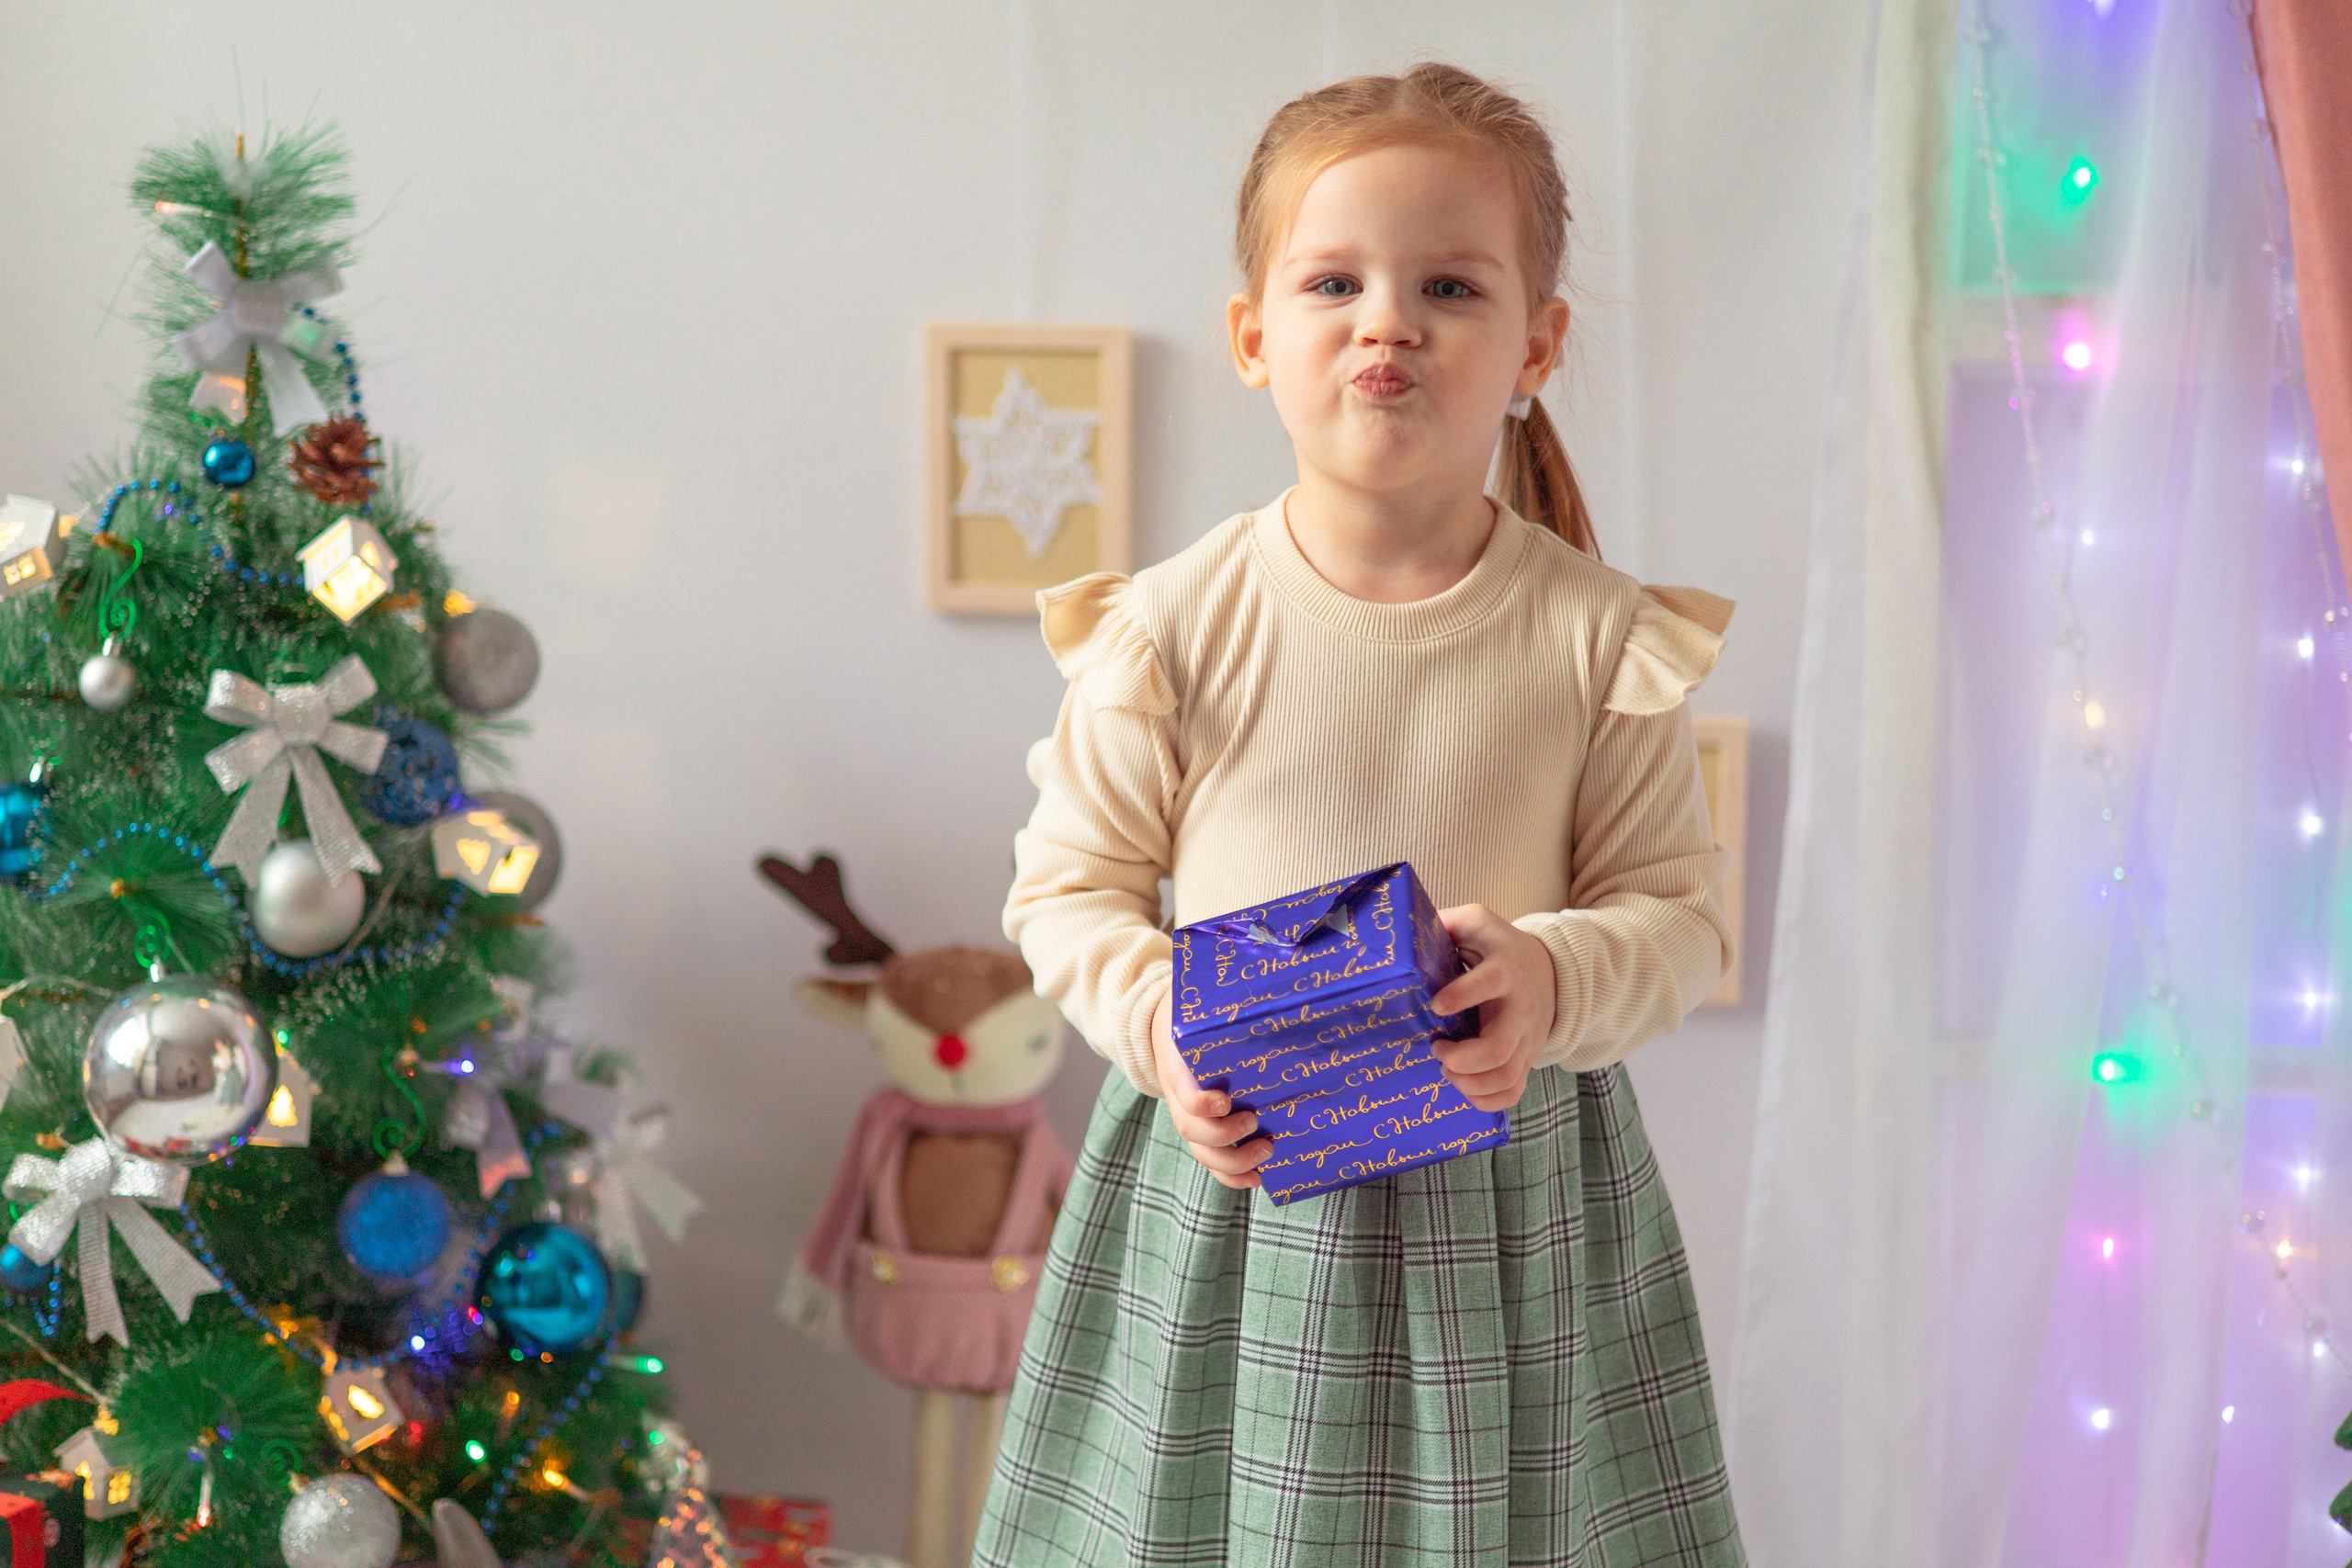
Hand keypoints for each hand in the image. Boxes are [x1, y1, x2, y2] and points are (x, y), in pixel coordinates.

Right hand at [1150, 991, 1269, 1188]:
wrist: (1158, 1028)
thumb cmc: (1188, 1014)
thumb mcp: (1193, 1002)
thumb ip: (1219, 996)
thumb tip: (1266, 974)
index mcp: (1177, 1065)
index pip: (1183, 1092)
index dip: (1201, 1103)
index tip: (1225, 1101)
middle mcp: (1178, 1097)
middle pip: (1192, 1129)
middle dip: (1224, 1136)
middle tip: (1255, 1125)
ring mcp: (1188, 1117)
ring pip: (1202, 1152)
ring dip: (1233, 1162)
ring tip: (1266, 1154)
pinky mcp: (1201, 1130)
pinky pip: (1211, 1161)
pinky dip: (1231, 1177)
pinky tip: (1257, 1179)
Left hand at [1429, 905, 1558, 1112]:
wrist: (1548, 971)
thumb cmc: (1498, 947)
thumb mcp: (1477, 922)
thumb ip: (1446, 921)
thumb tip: (1407, 931)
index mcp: (1505, 969)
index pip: (1489, 982)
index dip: (1461, 995)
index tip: (1436, 1005)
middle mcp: (1520, 1008)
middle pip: (1498, 1047)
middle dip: (1461, 1058)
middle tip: (1437, 1047)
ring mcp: (1526, 1038)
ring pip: (1505, 1075)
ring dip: (1469, 1082)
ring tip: (1447, 1068)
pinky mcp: (1526, 1059)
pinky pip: (1513, 1092)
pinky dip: (1486, 1100)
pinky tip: (1463, 1086)